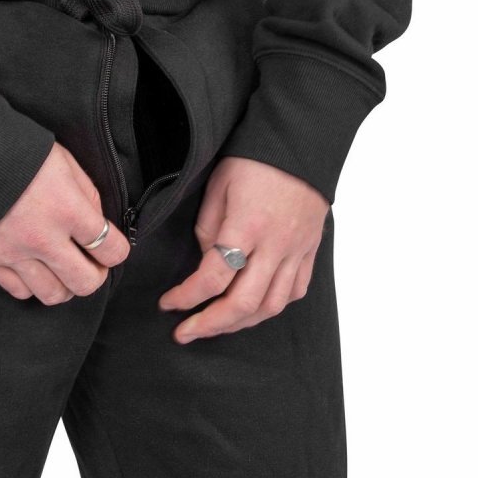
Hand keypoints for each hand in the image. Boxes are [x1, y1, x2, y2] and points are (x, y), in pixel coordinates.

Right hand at [0, 141, 130, 304]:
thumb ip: (87, 196)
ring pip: (53, 294)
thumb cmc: (19, 151)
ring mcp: (14, 253)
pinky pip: (19, 291)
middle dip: (95, 276)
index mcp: (68, 209)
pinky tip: (34, 268)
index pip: (112, 250)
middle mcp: (44, 238)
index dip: (117, 251)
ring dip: (64, 285)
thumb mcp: (65, 163)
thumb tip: (100, 224)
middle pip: (85, 283)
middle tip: (90, 264)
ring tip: (61, 268)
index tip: (112, 247)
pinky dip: (31, 284)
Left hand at [158, 156, 330, 342]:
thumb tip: (207, 262)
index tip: (167, 304)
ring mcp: (296, 251)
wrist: (301, 143)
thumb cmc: (254, 160)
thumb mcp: (218, 187)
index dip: (186, 297)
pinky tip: (252, 310)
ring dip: (239, 324)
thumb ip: (209, 229)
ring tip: (214, 327)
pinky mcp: (310, 251)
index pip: (212, 277)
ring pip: (271, 306)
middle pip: (243, 304)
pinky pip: (294, 292)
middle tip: (185, 333)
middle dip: (209, 325)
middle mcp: (274, 245)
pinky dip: (271, 308)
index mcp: (246, 227)